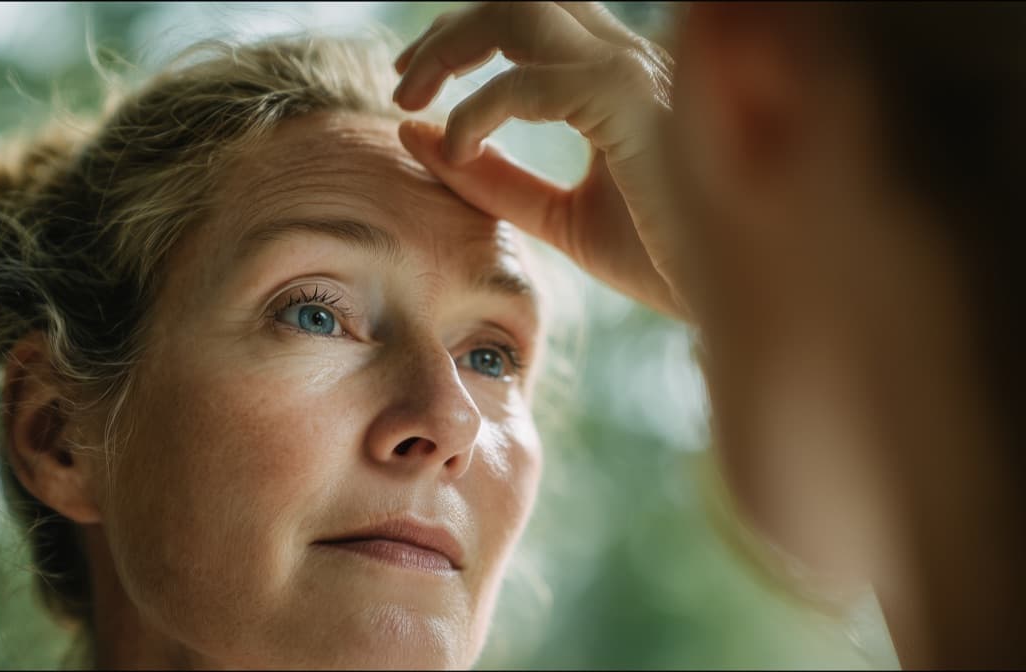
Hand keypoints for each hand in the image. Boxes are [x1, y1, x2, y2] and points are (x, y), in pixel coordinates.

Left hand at [394, 1, 689, 319]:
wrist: (731, 304)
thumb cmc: (662, 261)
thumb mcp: (558, 217)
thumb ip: (496, 178)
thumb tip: (415, 135)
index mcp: (619, 80)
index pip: (532, 20)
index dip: (464, 39)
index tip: (415, 90)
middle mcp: (632, 59)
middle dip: (451, 29)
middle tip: (402, 85)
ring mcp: (638, 72)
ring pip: (521, 9)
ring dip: (453, 45)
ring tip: (411, 99)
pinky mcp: (635, 103)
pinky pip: (531, 82)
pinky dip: (478, 110)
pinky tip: (458, 150)